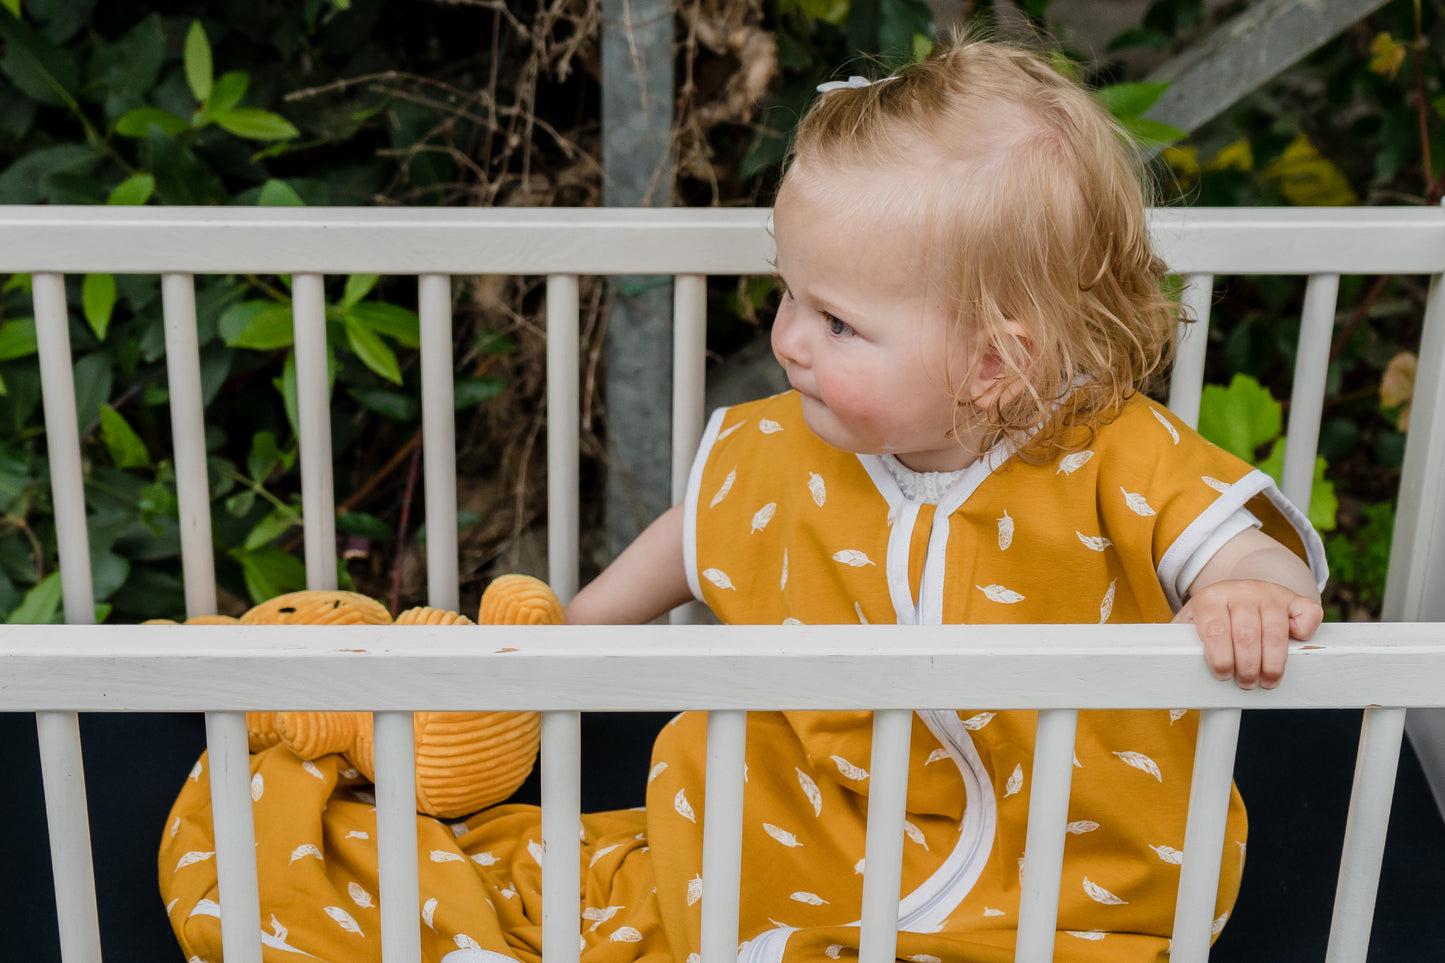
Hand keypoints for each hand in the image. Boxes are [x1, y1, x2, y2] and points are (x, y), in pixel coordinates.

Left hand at [1172, 579, 1323, 689]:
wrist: (1240, 589)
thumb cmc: (1214, 618)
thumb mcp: (1192, 624)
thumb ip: (1179, 644)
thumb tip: (1167, 680)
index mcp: (1210, 598)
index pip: (1215, 630)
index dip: (1220, 658)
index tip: (1222, 676)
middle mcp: (1241, 591)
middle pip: (1246, 635)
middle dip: (1247, 667)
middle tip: (1245, 683)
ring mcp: (1270, 593)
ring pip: (1276, 631)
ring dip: (1273, 662)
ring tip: (1267, 680)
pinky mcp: (1294, 598)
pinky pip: (1308, 613)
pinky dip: (1305, 632)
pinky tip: (1294, 646)